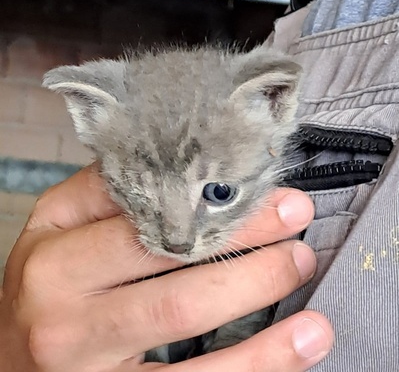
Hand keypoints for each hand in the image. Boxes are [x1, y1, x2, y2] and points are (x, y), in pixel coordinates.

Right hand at [0, 164, 332, 371]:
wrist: (9, 362)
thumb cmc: (48, 287)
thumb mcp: (59, 233)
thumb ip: (108, 196)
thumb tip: (180, 165)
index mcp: (53, 253)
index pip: (139, 212)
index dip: (209, 199)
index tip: (263, 189)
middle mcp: (63, 307)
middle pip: (170, 263)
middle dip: (245, 241)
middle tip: (295, 224)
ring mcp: (89, 363)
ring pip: (186, 319)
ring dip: (258, 293)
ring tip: (303, 275)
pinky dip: (256, 364)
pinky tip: (298, 345)